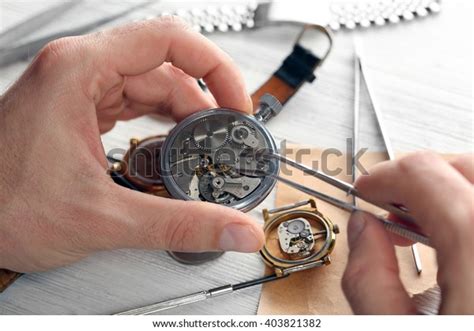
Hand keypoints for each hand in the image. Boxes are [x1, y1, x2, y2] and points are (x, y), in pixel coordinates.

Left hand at [0, 17, 262, 272]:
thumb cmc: (0, 207)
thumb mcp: (104, 218)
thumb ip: (181, 225)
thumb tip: (234, 229)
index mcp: (80, 72)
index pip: (169, 41)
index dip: (215, 68)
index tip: (236, 102)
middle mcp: (80, 71)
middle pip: (167, 68)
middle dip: (204, 103)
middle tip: (227, 137)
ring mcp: (79, 88)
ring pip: (153, 86)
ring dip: (184, 116)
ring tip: (205, 147)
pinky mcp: (80, 109)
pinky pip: (135, 101)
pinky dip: (162, 123)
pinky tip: (173, 147)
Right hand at [342, 152, 473, 313]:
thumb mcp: (393, 329)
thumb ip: (369, 278)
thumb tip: (362, 229)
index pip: (423, 173)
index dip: (383, 176)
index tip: (366, 191)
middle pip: (463, 166)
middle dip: (420, 179)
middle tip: (391, 208)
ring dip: (447, 192)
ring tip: (421, 229)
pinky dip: (466, 210)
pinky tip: (451, 243)